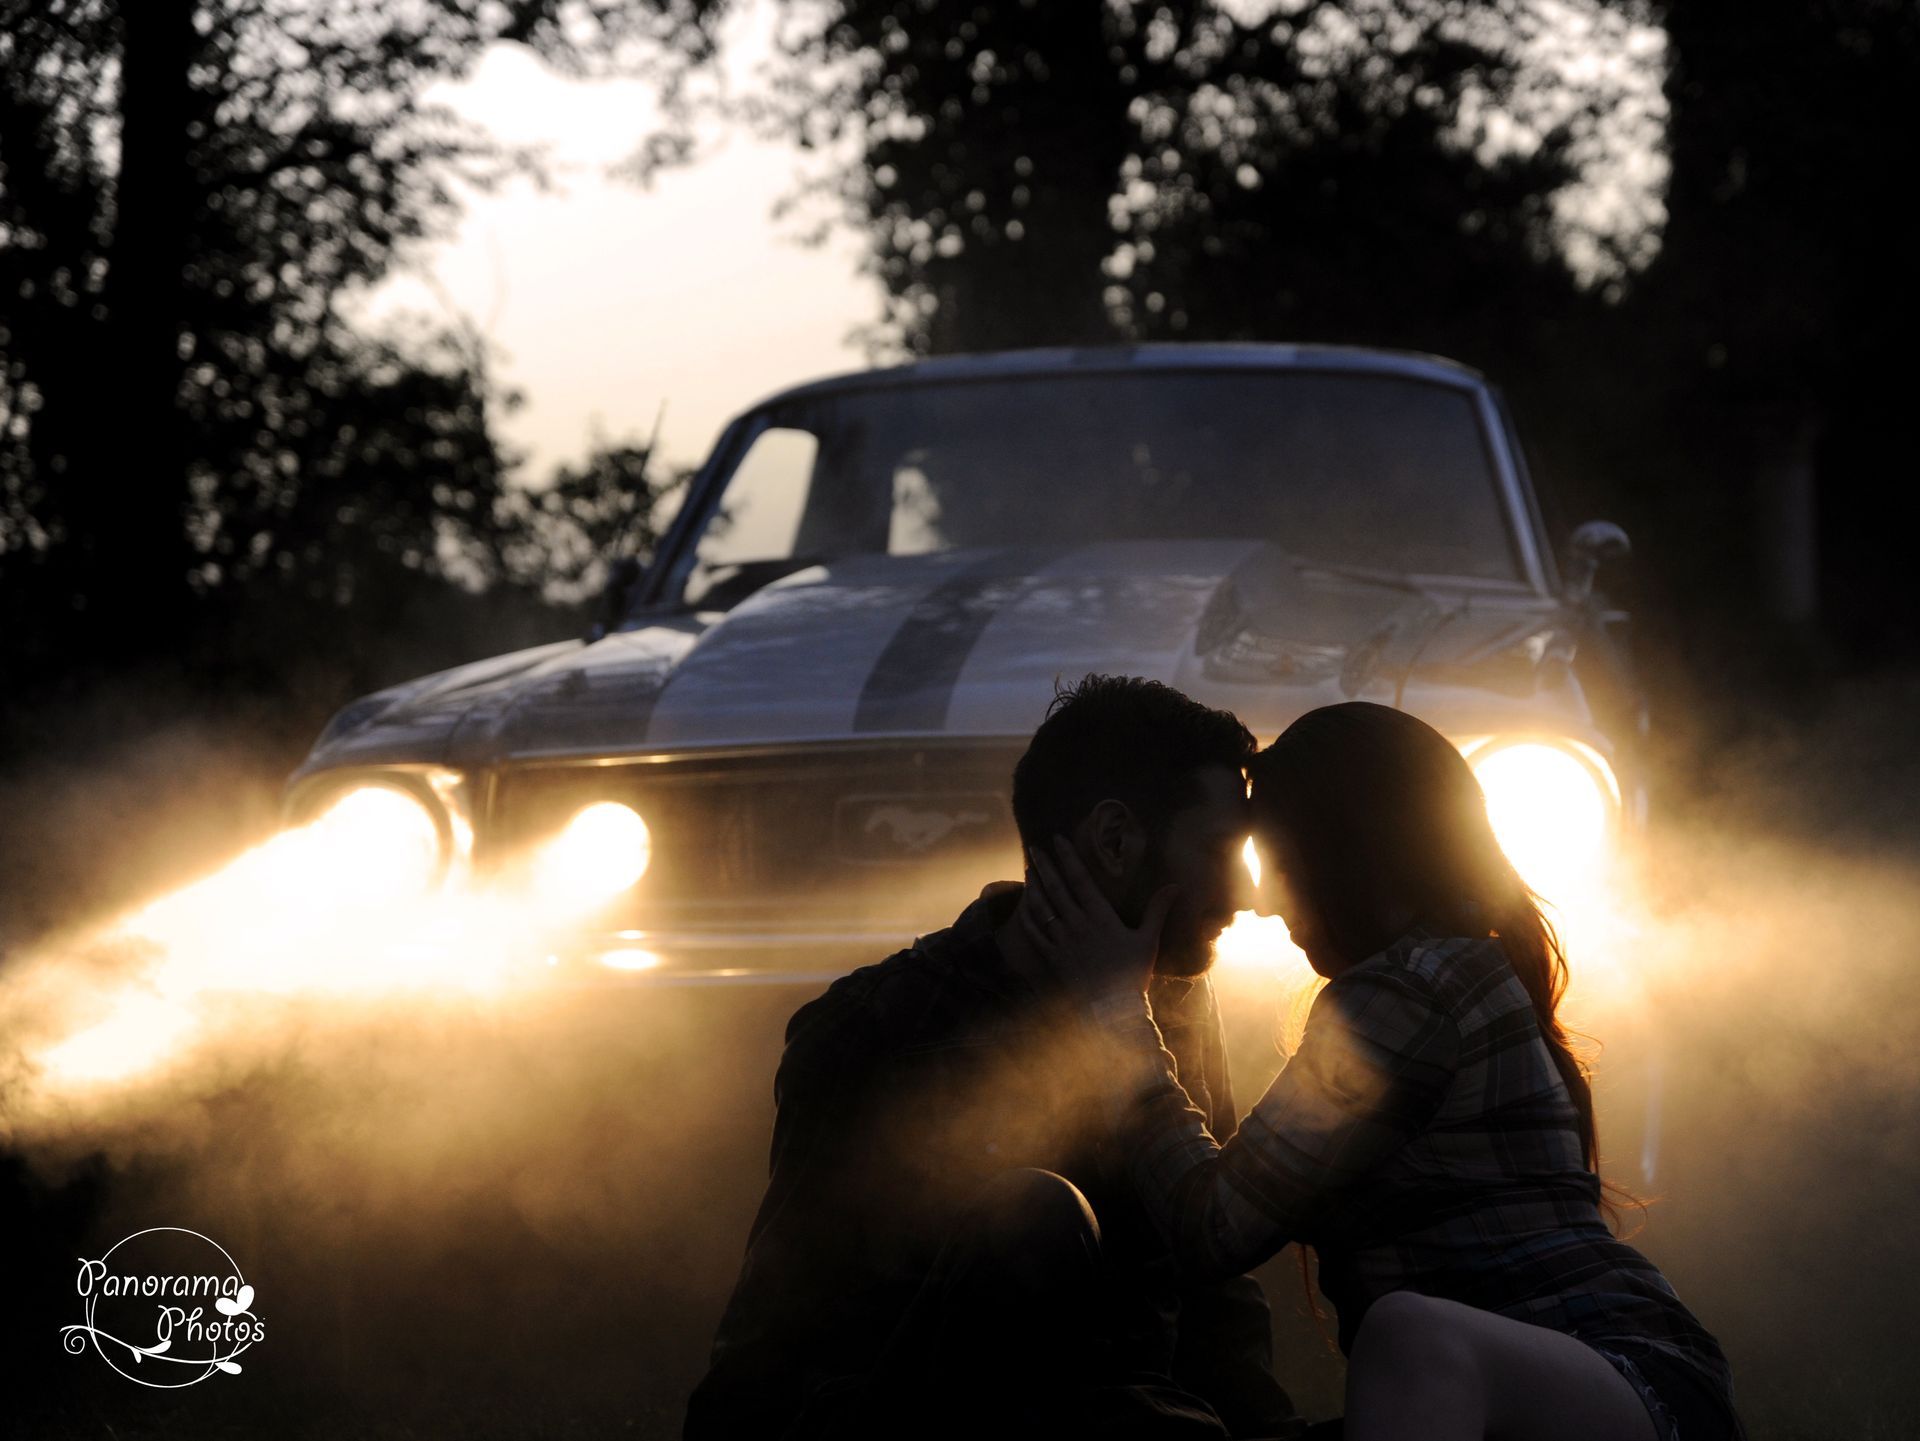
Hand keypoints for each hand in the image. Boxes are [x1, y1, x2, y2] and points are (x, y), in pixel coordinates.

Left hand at [1018, 836, 1177, 1011]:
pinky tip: (1023, 905)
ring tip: (1029, 869)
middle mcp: (1078, 925)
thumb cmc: (1133, 974)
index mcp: (1101, 917)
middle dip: (1046, 866)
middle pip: (1057, 889)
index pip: (1081, 880)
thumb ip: (1158, 910)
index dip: (1068, 858)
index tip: (1058, 841)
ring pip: (1043, 907)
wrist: (1113, 1010)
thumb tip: (1175, 886)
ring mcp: (1062, 941)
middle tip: (1036, 848)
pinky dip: (1027, 917)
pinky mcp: (1052, 958)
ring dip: (1035, 886)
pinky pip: (1034, 933)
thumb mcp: (1148, 939)